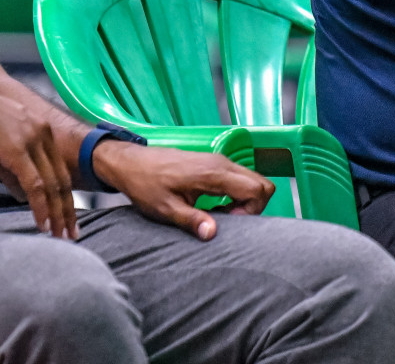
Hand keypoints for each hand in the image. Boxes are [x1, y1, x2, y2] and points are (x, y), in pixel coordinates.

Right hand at [0, 76, 76, 238]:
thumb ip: (12, 170)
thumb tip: (24, 195)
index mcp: (41, 131)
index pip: (60, 169)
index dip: (64, 195)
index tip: (66, 216)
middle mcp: (44, 134)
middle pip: (63, 179)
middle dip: (67, 209)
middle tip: (72, 233)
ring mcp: (33, 141)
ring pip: (53, 184)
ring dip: (57, 213)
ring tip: (60, 235)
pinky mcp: (18, 150)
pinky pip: (36, 184)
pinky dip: (41, 206)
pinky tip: (42, 223)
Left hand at [92, 141, 274, 240]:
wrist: (131, 162)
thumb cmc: (146, 184)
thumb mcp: (166, 209)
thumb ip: (192, 220)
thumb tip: (212, 233)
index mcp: (214, 174)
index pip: (257, 189)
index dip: (252, 210)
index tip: (230, 222)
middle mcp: (222, 163)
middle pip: (263, 183)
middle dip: (254, 206)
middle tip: (230, 221)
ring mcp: (220, 161)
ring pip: (253, 179)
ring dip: (246, 200)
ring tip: (221, 215)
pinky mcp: (215, 163)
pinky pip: (241, 177)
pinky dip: (238, 193)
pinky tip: (216, 206)